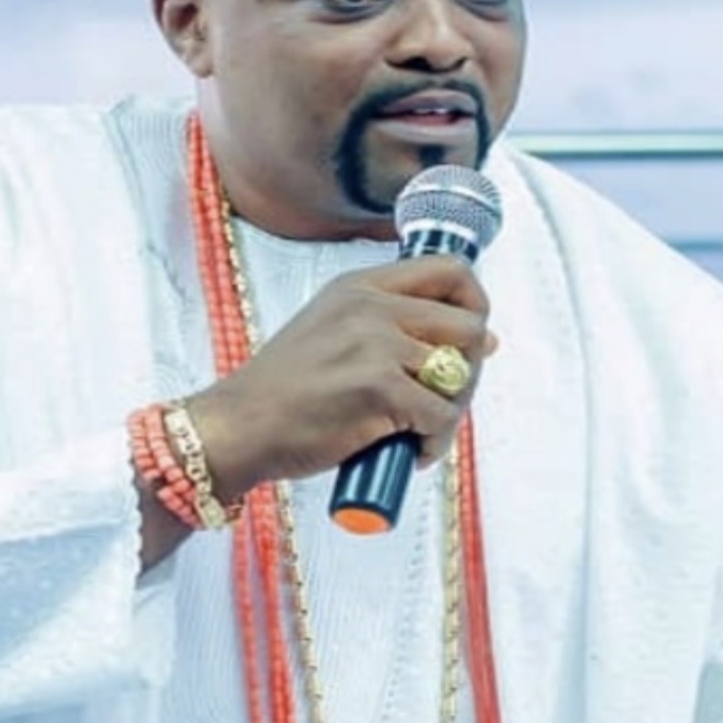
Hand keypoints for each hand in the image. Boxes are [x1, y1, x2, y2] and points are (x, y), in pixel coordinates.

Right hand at [186, 255, 497, 499]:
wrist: (239, 426)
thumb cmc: (281, 392)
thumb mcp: (332, 329)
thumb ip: (395, 324)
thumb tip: (484, 338)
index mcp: (362, 286)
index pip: (452, 271)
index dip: (474, 307)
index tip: (466, 343)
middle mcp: (374, 307)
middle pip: (470, 326)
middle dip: (470, 371)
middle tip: (443, 401)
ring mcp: (378, 346)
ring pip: (459, 377)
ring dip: (450, 413)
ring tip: (421, 432)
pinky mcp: (381, 390)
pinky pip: (441, 416)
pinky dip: (434, 442)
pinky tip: (409, 451)